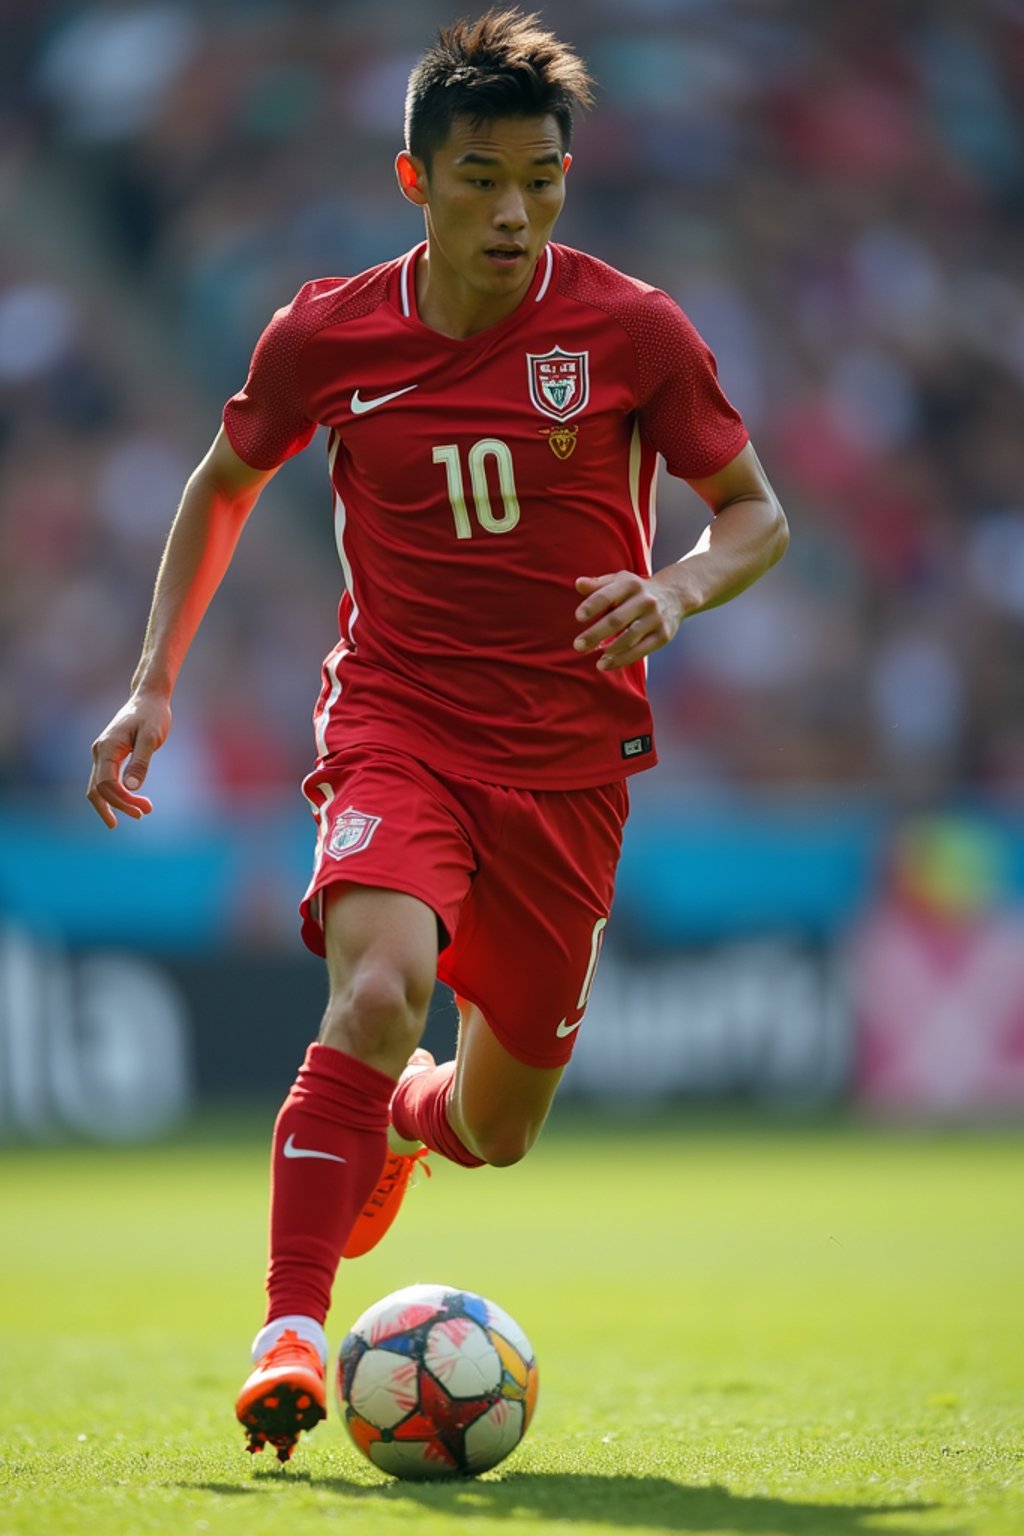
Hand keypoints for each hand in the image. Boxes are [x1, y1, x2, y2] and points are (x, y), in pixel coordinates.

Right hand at [87, 692, 171, 826]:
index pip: (106, 784)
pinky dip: (115, 794)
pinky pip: (104, 780)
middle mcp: (99, 751)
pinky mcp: (108, 755)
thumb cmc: (152, 716)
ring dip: (116, 803)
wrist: (148, 699)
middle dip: (120, 805)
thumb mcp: (151, 738)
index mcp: (107, 747)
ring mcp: (101, 754)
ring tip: (141, 813)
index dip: (121, 801)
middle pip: (98, 790)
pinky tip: (130, 800)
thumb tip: (131, 788)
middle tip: (144, 814)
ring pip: (98, 787)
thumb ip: (141, 762)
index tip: (142, 810)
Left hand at [573, 571, 684, 670]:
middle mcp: (644, 601)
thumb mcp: (620, 581)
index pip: (607, 595)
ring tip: (596, 661)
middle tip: (578, 646)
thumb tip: (578, 584)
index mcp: (630, 585)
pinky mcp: (662, 636)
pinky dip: (622, 659)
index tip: (578, 617)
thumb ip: (598, 585)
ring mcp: (655, 619)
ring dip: (611, 651)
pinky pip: (640, 650)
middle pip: (616, 620)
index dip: (592, 606)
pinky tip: (607, 664)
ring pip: (629, 638)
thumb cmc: (637, 590)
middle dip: (595, 634)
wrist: (674, 595)